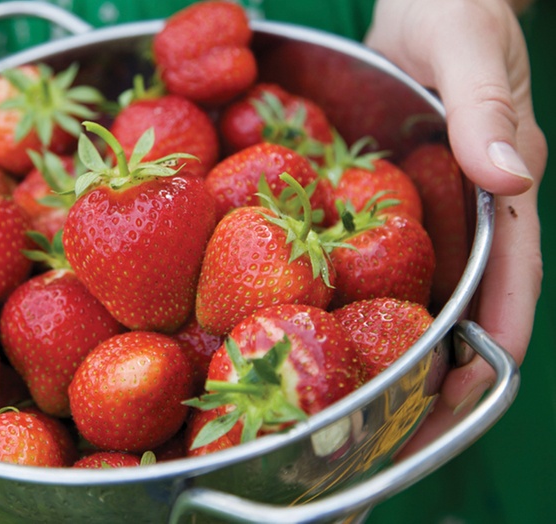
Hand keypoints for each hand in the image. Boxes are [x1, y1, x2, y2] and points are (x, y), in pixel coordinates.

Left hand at [365, 0, 546, 452]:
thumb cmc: (459, 12)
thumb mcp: (472, 49)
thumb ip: (486, 108)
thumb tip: (510, 176)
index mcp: (501, 189)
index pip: (510, 279)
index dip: (493, 341)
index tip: (463, 395)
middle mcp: (465, 211)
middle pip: (461, 300)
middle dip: (440, 363)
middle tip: (399, 424)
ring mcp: (424, 209)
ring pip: (416, 286)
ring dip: (393, 339)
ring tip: (354, 393)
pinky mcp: (385, 197)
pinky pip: (370, 251)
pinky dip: (354, 289)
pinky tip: (314, 318)